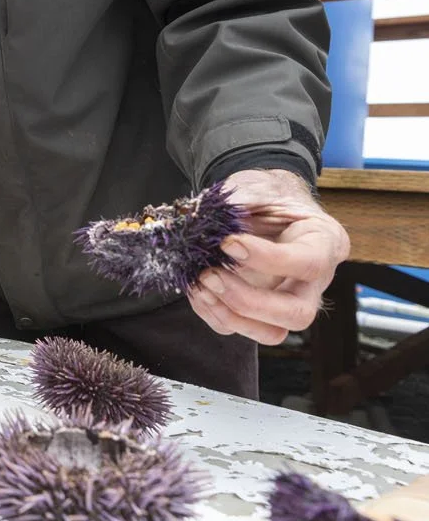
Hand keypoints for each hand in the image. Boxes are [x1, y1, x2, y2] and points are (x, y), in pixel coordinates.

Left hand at [188, 168, 350, 344]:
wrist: (262, 204)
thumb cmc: (267, 195)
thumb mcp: (261, 187)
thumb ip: (243, 200)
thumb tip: (205, 218)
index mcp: (325, 244)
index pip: (307, 264)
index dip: (266, 259)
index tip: (227, 244)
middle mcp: (313, 282)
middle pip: (297, 314)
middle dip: (248, 301)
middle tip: (210, 274)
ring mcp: (288, 300)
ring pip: (272, 333)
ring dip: (229, 315)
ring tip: (200, 284)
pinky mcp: (260, 312)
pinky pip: (240, 328)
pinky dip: (213, 314)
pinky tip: (196, 289)